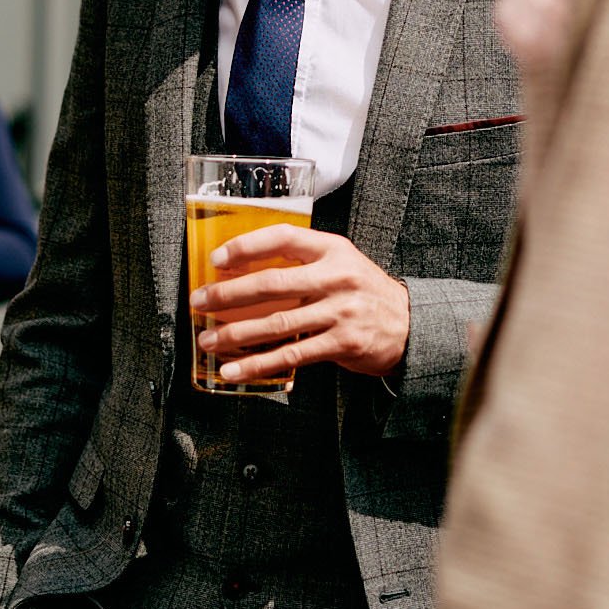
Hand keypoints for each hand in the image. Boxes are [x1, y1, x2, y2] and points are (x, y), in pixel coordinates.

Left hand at [190, 227, 409, 380]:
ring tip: (208, 340)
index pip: (284, 237)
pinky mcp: (341, 344)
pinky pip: (291, 355)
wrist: (408, 324)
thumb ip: (303, 262)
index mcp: (332, 249)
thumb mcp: (341, 262)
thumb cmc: (363, 291)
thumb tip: (244, 271)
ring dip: (236, 334)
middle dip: (228, 293)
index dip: (247, 245)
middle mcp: (336, 277)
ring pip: (277, 323)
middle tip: (200, 301)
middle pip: (273, 283)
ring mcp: (340, 312)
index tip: (217, 258)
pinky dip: (258, 365)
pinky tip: (234, 371)